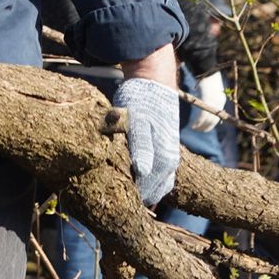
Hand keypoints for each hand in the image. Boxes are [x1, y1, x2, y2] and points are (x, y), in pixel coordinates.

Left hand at [113, 77, 180, 206]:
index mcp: (163, 160)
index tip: (109, 198)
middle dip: (134, 196)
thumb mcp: (137, 122)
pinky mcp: (164, 149)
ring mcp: (169, 157)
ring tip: (118, 186)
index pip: (145, 192)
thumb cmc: (140, 100)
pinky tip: (130, 175)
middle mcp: (170, 163)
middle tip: (109, 194)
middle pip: (151, 192)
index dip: (128, 198)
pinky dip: (146, 180)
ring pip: (156, 185)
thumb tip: (142, 171)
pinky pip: (158, 175)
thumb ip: (141, 147)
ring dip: (140, 188)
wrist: (152, 81)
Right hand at [188, 70, 226, 131]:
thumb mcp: (210, 90)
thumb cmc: (206, 78)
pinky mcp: (207, 100)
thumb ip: (208, 98)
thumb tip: (203, 103)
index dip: (210, 124)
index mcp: (221, 101)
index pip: (217, 117)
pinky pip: (203, 115)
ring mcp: (214, 102)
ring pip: (208, 119)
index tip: (204, 127)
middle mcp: (219, 103)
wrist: (207, 69)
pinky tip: (193, 125)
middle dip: (205, 127)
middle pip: (213, 120)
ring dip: (201, 126)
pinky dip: (198, 122)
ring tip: (194, 128)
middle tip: (197, 129)